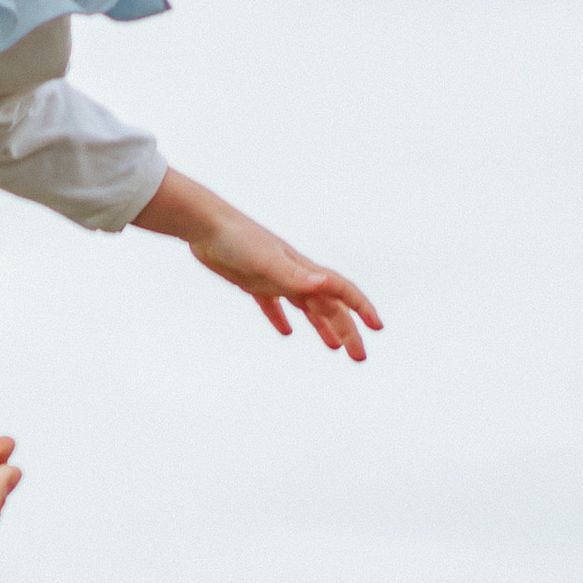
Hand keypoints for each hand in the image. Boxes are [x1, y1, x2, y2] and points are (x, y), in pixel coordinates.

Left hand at [132, 169, 382, 357]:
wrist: (204, 225)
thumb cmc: (236, 239)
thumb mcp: (267, 260)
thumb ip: (295, 274)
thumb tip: (323, 282)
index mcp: (303, 270)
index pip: (341, 291)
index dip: (361, 309)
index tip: (377, 328)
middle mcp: (295, 274)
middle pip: (329, 307)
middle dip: (347, 331)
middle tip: (359, 357)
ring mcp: (275, 278)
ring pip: (307, 308)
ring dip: (323, 327)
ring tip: (335, 349)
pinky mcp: (252, 282)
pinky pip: (273, 305)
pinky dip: (281, 319)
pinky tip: (285, 333)